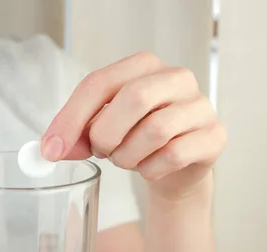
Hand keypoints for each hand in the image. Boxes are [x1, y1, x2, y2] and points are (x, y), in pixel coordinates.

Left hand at [41, 52, 225, 201]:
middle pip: (133, 98)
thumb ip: (76, 135)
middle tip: (102, 152)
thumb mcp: (102, 131)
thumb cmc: (136, 138)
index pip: (99, 82)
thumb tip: (52, 149)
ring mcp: (199, 106)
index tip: (52, 149)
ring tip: (126, 160)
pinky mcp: (214, 136)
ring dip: (128, 156)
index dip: (71, 118)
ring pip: (156, 130)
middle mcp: (176, 78)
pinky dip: (150, 169)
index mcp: (143, 66)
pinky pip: (175, 154)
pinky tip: (148, 169)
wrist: (176, 166)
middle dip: (106, 135)